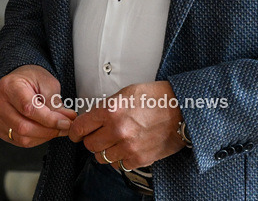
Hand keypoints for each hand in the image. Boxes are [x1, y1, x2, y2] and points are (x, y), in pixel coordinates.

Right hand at [0, 65, 76, 146]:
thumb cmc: (32, 79)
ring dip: (44, 136)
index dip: (49, 119)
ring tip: (58, 129)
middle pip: (23, 126)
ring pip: (22, 138)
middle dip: (49, 130)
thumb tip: (67, 121)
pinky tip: (46, 131)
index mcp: (9, 86)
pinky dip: (36, 139)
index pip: (29, 108)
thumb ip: (55, 103)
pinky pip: (19, 141)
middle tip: (66, 127)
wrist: (18, 80)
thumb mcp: (47, 84)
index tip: (66, 122)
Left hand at [69, 81, 185, 169]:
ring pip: (101, 157)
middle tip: (98, 135)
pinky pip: (118, 165)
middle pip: (89, 144)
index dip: (76, 131)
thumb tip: (93, 118)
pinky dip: (119, 158)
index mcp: (111, 110)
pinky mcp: (138, 159)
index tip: (76, 133)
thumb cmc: (157, 98)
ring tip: (114, 142)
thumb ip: (107, 107)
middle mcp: (117, 130)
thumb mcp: (126, 93)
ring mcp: (128, 146)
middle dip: (91, 140)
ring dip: (105, 151)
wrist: (182, 110)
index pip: (81, 127)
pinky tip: (126, 148)